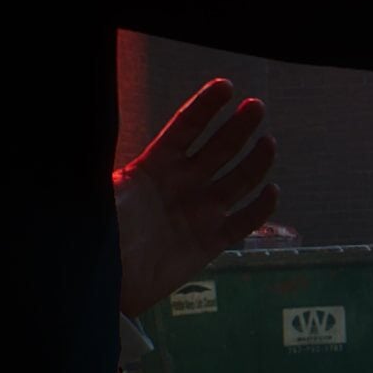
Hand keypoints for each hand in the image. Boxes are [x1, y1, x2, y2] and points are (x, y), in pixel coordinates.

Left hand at [112, 78, 277, 317]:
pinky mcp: (210, 242)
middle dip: (238, 127)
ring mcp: (200, 211)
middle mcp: (183, 184)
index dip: (205, 108)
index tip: (225, 87)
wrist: (107, 285)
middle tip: (256, 107)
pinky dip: (259, 209)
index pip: (185, 129)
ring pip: (236, 180)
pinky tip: (272, 191)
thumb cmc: (100, 236)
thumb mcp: (103, 194)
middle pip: (218, 149)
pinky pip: (242, 223)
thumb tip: (101, 126)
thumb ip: (114, 166)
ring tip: (268, 142)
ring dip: (255, 161)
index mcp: (155, 167)